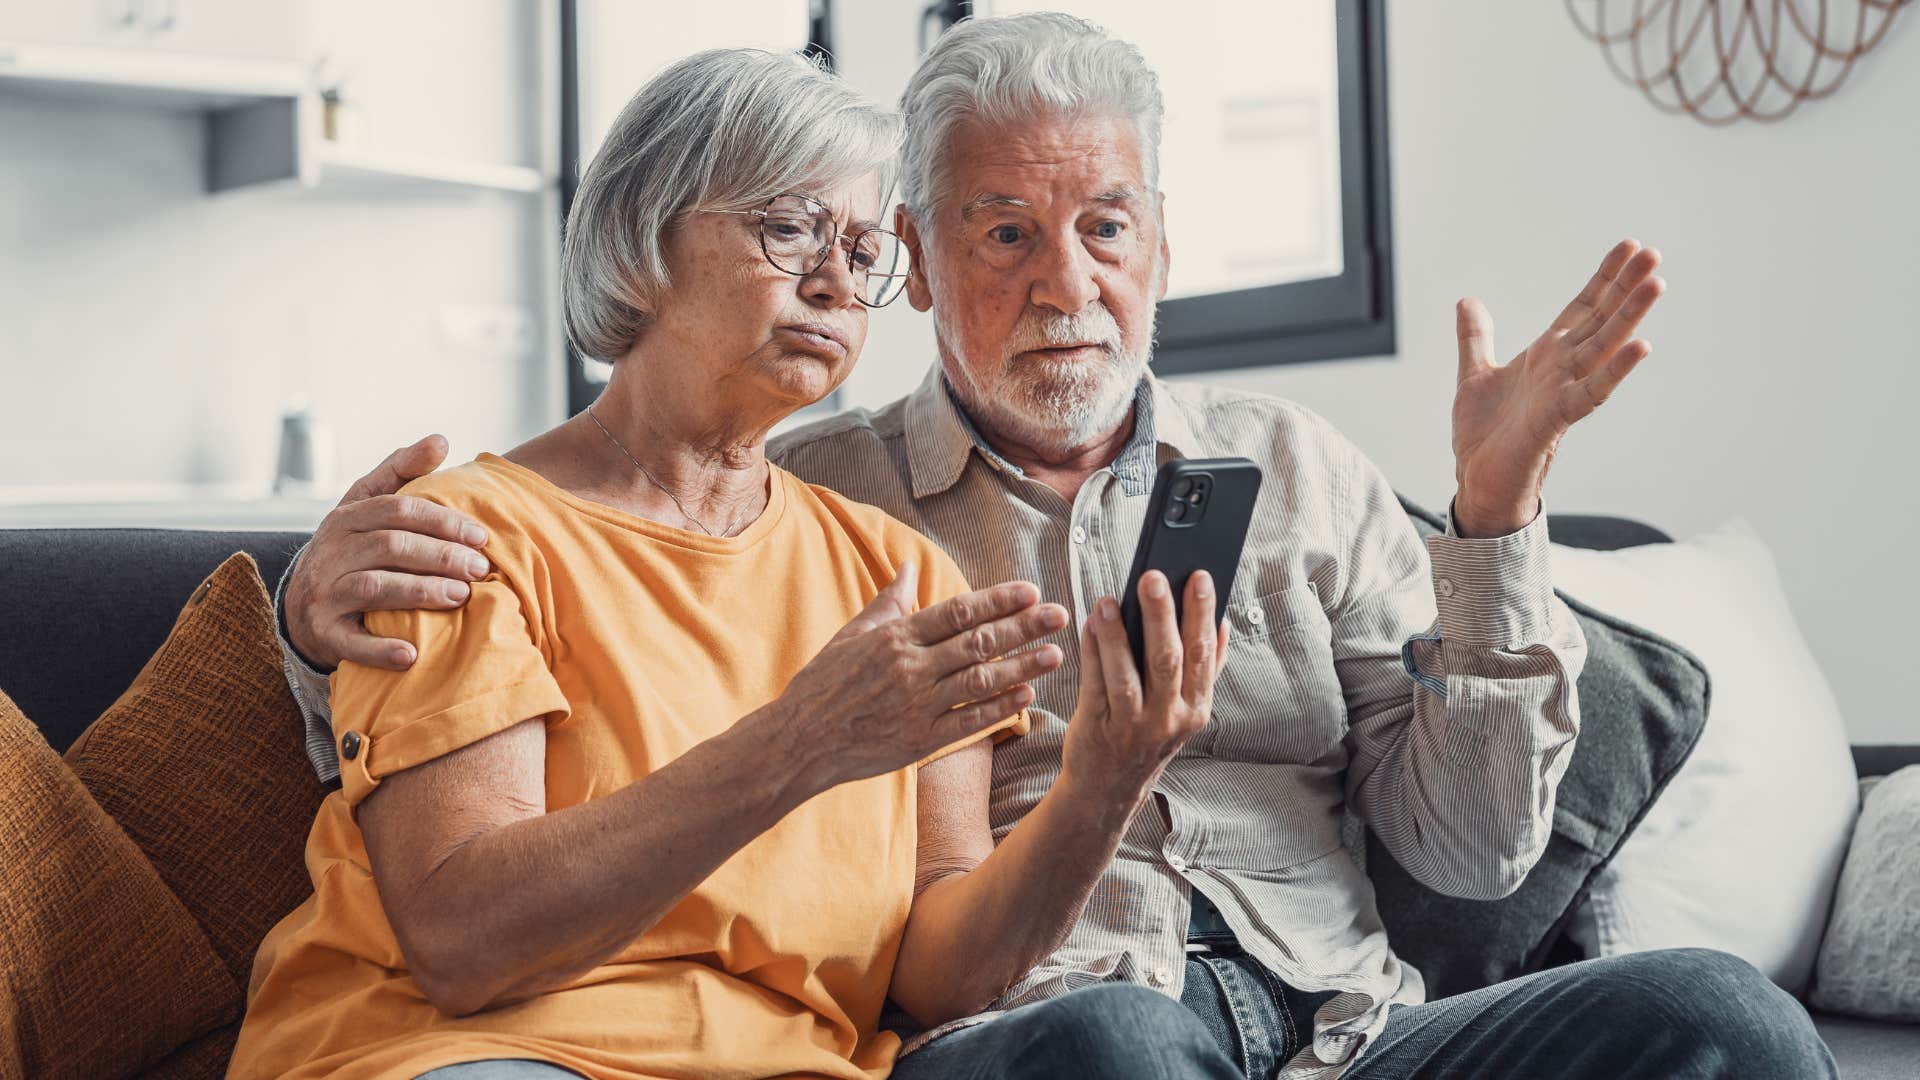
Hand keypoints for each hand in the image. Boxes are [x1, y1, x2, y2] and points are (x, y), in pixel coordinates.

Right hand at [285, 435, 491, 671]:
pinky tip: (412, 654)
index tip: (481, 535)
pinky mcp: (323, 632)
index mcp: (347, 517)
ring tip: (462, 597)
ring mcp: (324, 593)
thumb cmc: (352, 549)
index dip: (442, 520)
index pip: (398, 510)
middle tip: (480, 568)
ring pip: (375, 587)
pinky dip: (380, 649)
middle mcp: (331, 552)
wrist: (305, 606)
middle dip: (440, 556)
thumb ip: (402, 472)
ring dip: (422, 592)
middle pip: (391, 547)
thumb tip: (441, 440)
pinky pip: (351, 642)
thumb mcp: (367, 505)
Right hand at [762, 562, 1070, 788]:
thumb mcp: (852, 633)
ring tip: (1055, 654)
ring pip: (980, 681)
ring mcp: (916, 705)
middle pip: (978, 642)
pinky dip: (999, 708)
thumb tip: (909, 567)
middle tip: (1059, 614)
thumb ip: (889, 601)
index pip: (957, 612)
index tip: (1030, 591)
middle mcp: (910, 667)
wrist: (800, 740)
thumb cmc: (825, 684)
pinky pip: (968, 721)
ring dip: (1022, 666)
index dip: (997, 601)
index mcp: (896, 636)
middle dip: (1023, 627)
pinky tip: (1027, 695)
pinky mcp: (920, 740)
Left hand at [1061, 570, 1228, 810]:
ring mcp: (1132, 725)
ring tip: (1110, 599)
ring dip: (1118, 633)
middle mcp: (1168, 718)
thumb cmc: (1148, 739)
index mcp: (1196, 708)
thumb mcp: (1186, 711)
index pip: (1203, 654)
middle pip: (1168, 659)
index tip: (1200, 576)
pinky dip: (1093, 650)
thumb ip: (1207, 670)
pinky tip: (1091, 623)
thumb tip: (1223, 623)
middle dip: (1162, 615)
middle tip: (1153, 577)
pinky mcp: (1097, 726)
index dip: (1202, 614)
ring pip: (1127, 673)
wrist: (1108, 789)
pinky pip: (1094, 682)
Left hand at [1451, 240, 1665, 536]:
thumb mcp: (1474, 374)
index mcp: (1547, 355)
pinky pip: (1592, 391)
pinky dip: (1616, 369)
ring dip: (1630, 316)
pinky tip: (1640, 346)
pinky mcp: (1557, 418)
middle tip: (1654, 252)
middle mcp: (1562, 368)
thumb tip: (1468, 300)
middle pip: (1601, 319)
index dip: (1604, 278)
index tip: (1627, 245)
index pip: (1583, 307)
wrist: (1476, 479)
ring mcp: (1564, 391)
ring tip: (1656, 283)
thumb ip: (1476, 338)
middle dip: (1626, 286)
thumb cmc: (1484, 434)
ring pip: (1604, 347)